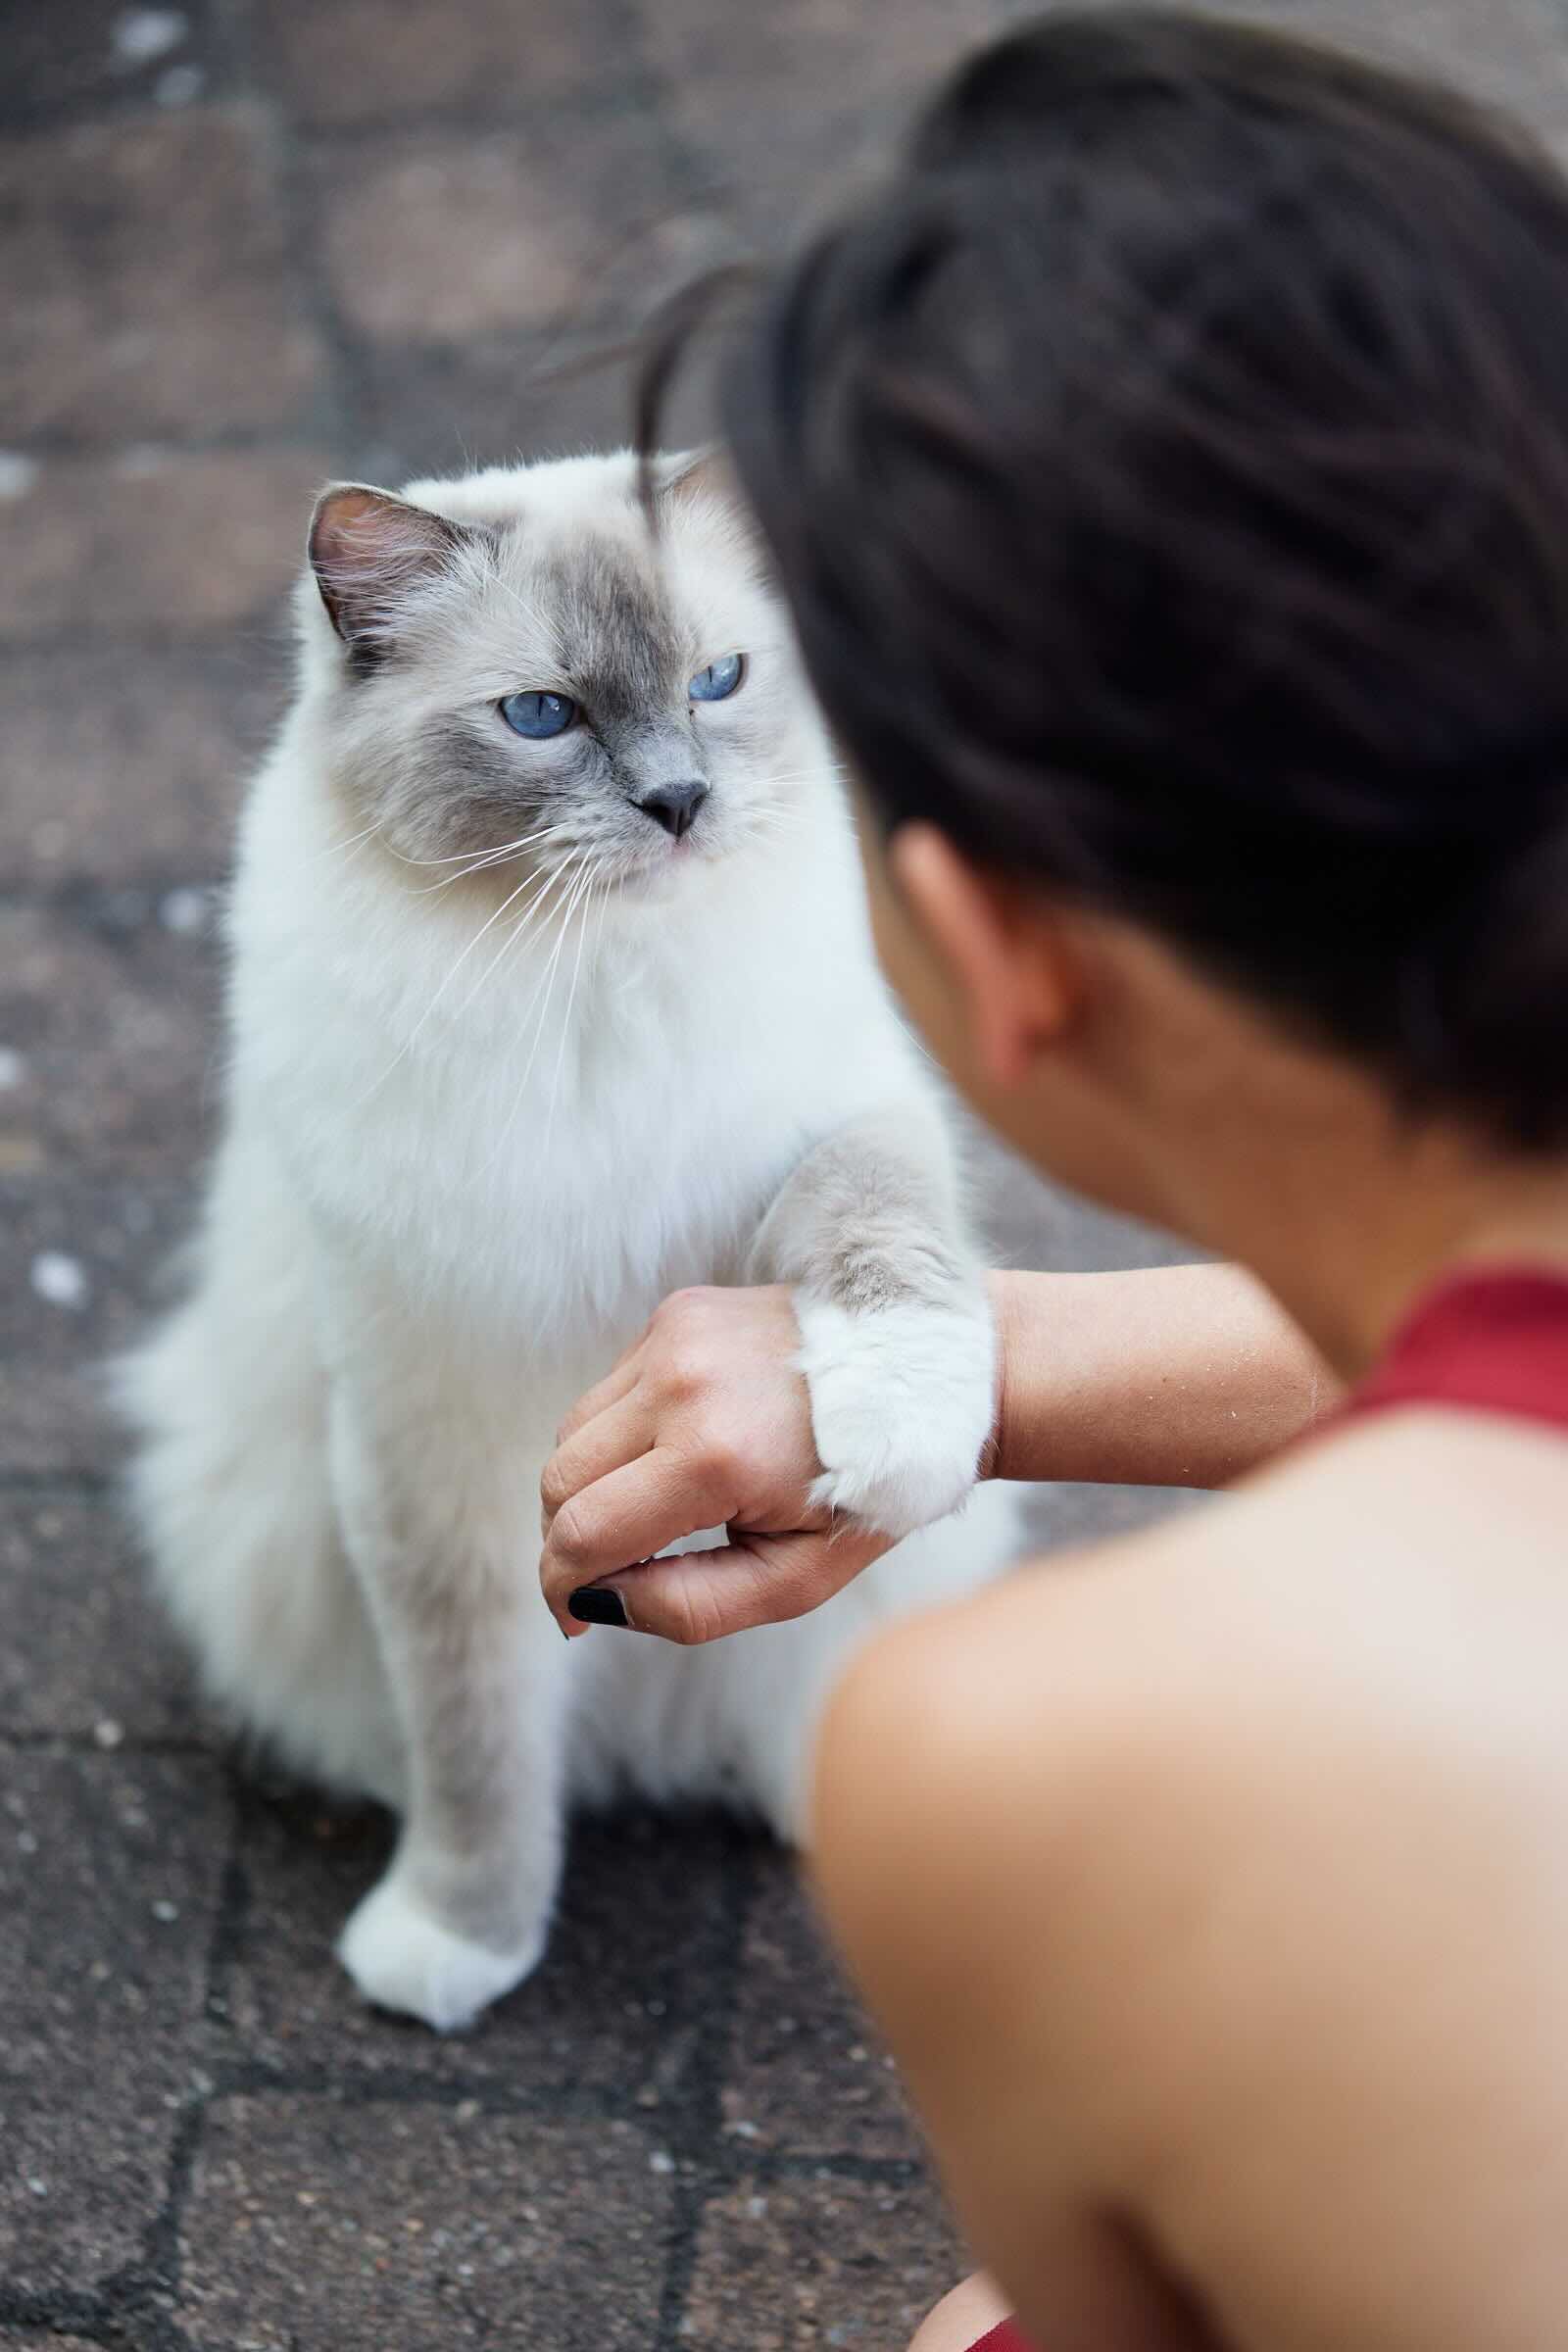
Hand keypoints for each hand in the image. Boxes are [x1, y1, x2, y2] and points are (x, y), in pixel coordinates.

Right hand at [539, 1285, 897, 1644]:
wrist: (926, 1376)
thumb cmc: (869, 1489)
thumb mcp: (796, 1578)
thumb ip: (690, 1607)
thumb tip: (599, 1602)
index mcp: (715, 1457)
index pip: (582, 1532)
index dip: (561, 1587)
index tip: (578, 1617)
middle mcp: (681, 1385)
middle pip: (558, 1481)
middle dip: (568, 1540)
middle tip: (611, 1573)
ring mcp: (673, 1337)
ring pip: (573, 1432)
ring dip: (592, 1485)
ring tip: (654, 1514)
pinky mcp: (676, 1312)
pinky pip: (611, 1389)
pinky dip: (622, 1434)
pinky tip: (680, 1452)